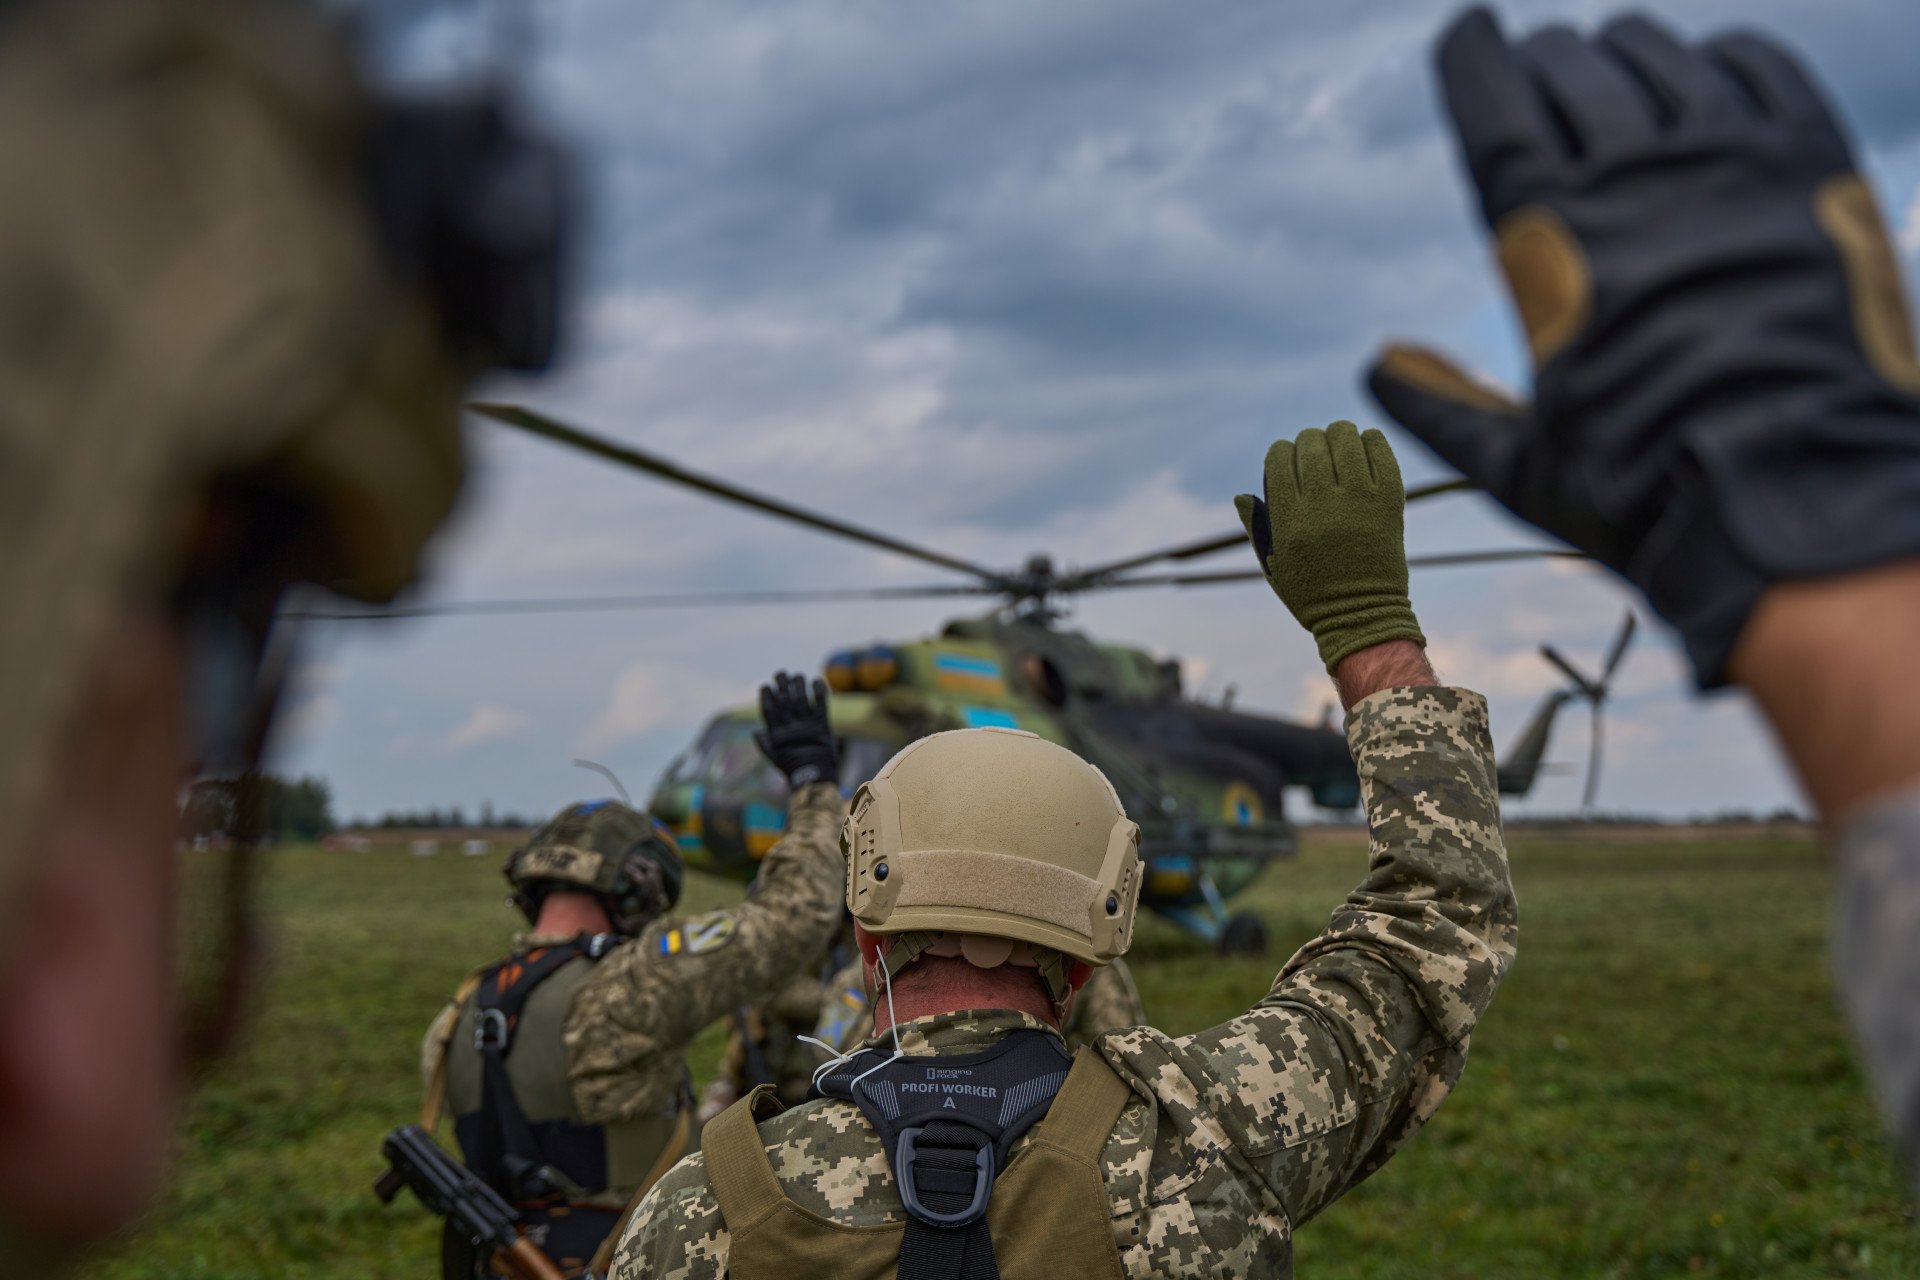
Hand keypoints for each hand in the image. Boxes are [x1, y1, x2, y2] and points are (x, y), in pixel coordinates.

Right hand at [755, 671, 837, 788]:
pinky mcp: (822, 725)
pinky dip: (819, 692)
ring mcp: (807, 725)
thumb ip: (764, 744)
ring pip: (801, 699)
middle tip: (781, 673)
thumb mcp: (774, 758)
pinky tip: (816, 681)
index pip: (769, 710)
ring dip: (799, 685)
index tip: (765, 686)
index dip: (767, 696)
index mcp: (777, 734)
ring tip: (797, 676)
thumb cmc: (792, 767)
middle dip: (782, 684)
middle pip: (785, 700)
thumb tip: (755, 731)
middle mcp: (791, 727)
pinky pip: (821, 705)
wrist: (814, 776)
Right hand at [1235, 422, 1424, 671]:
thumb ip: (1256, 528)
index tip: (1286, 457)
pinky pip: (1380, 451)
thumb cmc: (1311, 593)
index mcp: (1290, 520)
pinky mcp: (1389, 501)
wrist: (1362, 615)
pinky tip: (1364, 446)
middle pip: (1311, 444)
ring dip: (1338, 434)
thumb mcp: (1272, 566)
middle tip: (1315, 450)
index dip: (1280, 451)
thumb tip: (1242, 494)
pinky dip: (1370, 440)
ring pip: (1345, 438)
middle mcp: (1323, 506)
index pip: (1279, 458)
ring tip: (1339, 444)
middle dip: (1308, 440)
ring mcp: (1359, 502)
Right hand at [1367, 9, 1919, 686]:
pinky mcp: (1812, 168)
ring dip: (1626, 53)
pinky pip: (1762, 69)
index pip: (1495, 103)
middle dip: (1546, 60)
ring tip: (1617, 65)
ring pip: (1663, 57)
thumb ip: (1441, 407)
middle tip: (1540, 67)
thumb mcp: (1520, 466)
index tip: (1466, 31)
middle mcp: (1635, 177)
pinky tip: (1710, 72)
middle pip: (1574, 70)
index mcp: (1548, 238)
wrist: (1796, 496)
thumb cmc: (1643, 490)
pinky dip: (1724, 59)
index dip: (1473, 56)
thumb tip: (1378, 366)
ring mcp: (1730, 163)